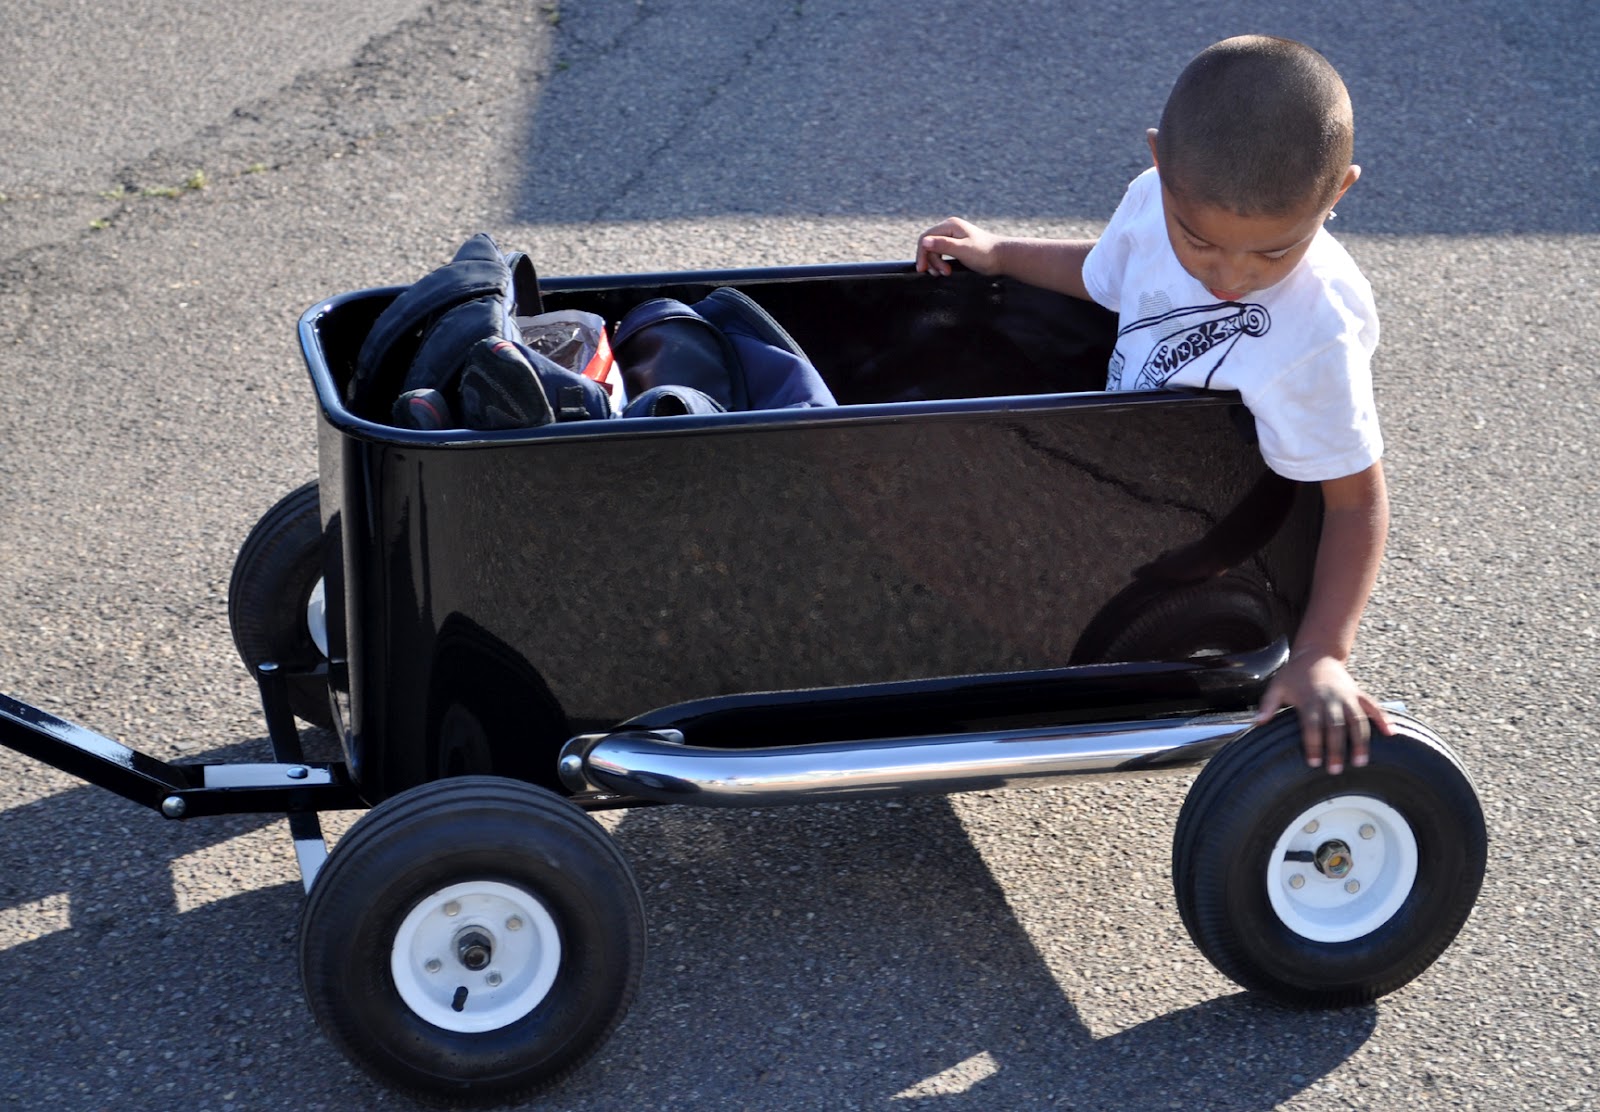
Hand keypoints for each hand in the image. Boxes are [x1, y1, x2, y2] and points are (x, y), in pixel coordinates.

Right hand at [915, 217, 1001, 276]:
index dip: (922, 254)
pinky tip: (947, 270)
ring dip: (937, 263)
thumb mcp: (962, 250)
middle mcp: (950, 228)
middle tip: (940, 274)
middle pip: (929, 245)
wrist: (1003, 257)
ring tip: (946, 273)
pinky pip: (942, 253)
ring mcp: (953, 236)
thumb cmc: (985, 253)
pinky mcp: (957, 244)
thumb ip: (943, 245)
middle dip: (932, 261)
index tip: (922, 269)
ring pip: (935, 250)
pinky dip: (942, 262)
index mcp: (950, 225)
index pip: (926, 237)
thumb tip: (924, 242)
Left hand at [1255, 652, 1392, 773]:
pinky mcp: (1359, 694)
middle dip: (1336, 749)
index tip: (1314, 762)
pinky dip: (1384, 719)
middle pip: (1336, 727)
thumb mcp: (1277, 686)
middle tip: (1335, 770)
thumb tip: (1256, 723)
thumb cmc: (1294, 675)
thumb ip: (1267, 704)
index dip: (1314, 744)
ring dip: (1360, 741)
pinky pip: (1374, 707)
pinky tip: (1392, 733)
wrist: (1316, 654)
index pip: (1312, 725)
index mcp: (1310, 700)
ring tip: (1361, 762)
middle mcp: (1331, 699)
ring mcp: (1347, 696)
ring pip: (1358, 720)